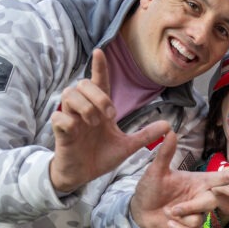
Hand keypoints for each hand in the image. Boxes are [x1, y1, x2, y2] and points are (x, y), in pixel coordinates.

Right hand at [49, 48, 169, 193]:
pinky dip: (71, 122)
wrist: (83, 175)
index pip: (99, 82)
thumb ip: (145, 135)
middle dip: (99, 96)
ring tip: (94, 123)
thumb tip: (168, 125)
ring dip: (86, 106)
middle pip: (84, 83)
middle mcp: (83, 109)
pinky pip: (60, 117)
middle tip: (110, 115)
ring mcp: (70, 118)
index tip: (99, 52)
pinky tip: (77, 131)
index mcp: (98, 109)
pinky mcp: (59, 130)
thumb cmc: (101, 156)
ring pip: (70, 94)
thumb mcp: (127, 146)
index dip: (99, 67)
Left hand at [130, 131, 228, 227]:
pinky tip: (168, 222)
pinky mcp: (192, 227)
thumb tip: (171, 131)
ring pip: (200, 218)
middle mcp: (203, 196)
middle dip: (193, 207)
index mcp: (200, 181)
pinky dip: (177, 227)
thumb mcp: (156, 170)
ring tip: (166, 211)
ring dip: (179, 216)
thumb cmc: (150, 187)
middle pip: (213, 201)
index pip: (224, 177)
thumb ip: (165, 153)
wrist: (140, 209)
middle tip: (172, 208)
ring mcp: (199, 213)